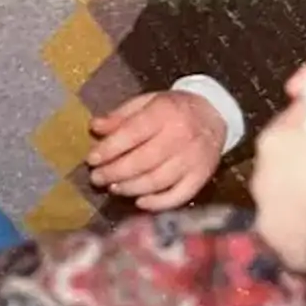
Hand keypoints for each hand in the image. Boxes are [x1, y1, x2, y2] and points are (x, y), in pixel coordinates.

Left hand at [87, 91, 225, 210]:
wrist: (213, 114)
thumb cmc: (172, 109)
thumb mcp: (146, 102)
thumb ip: (120, 116)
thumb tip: (95, 127)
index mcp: (165, 112)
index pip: (132, 133)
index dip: (109, 149)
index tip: (91, 160)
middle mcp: (181, 136)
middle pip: (143, 161)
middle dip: (115, 172)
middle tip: (96, 178)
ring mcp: (193, 159)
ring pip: (157, 181)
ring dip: (131, 188)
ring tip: (113, 188)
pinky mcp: (202, 176)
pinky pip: (178, 196)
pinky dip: (158, 203)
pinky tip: (140, 202)